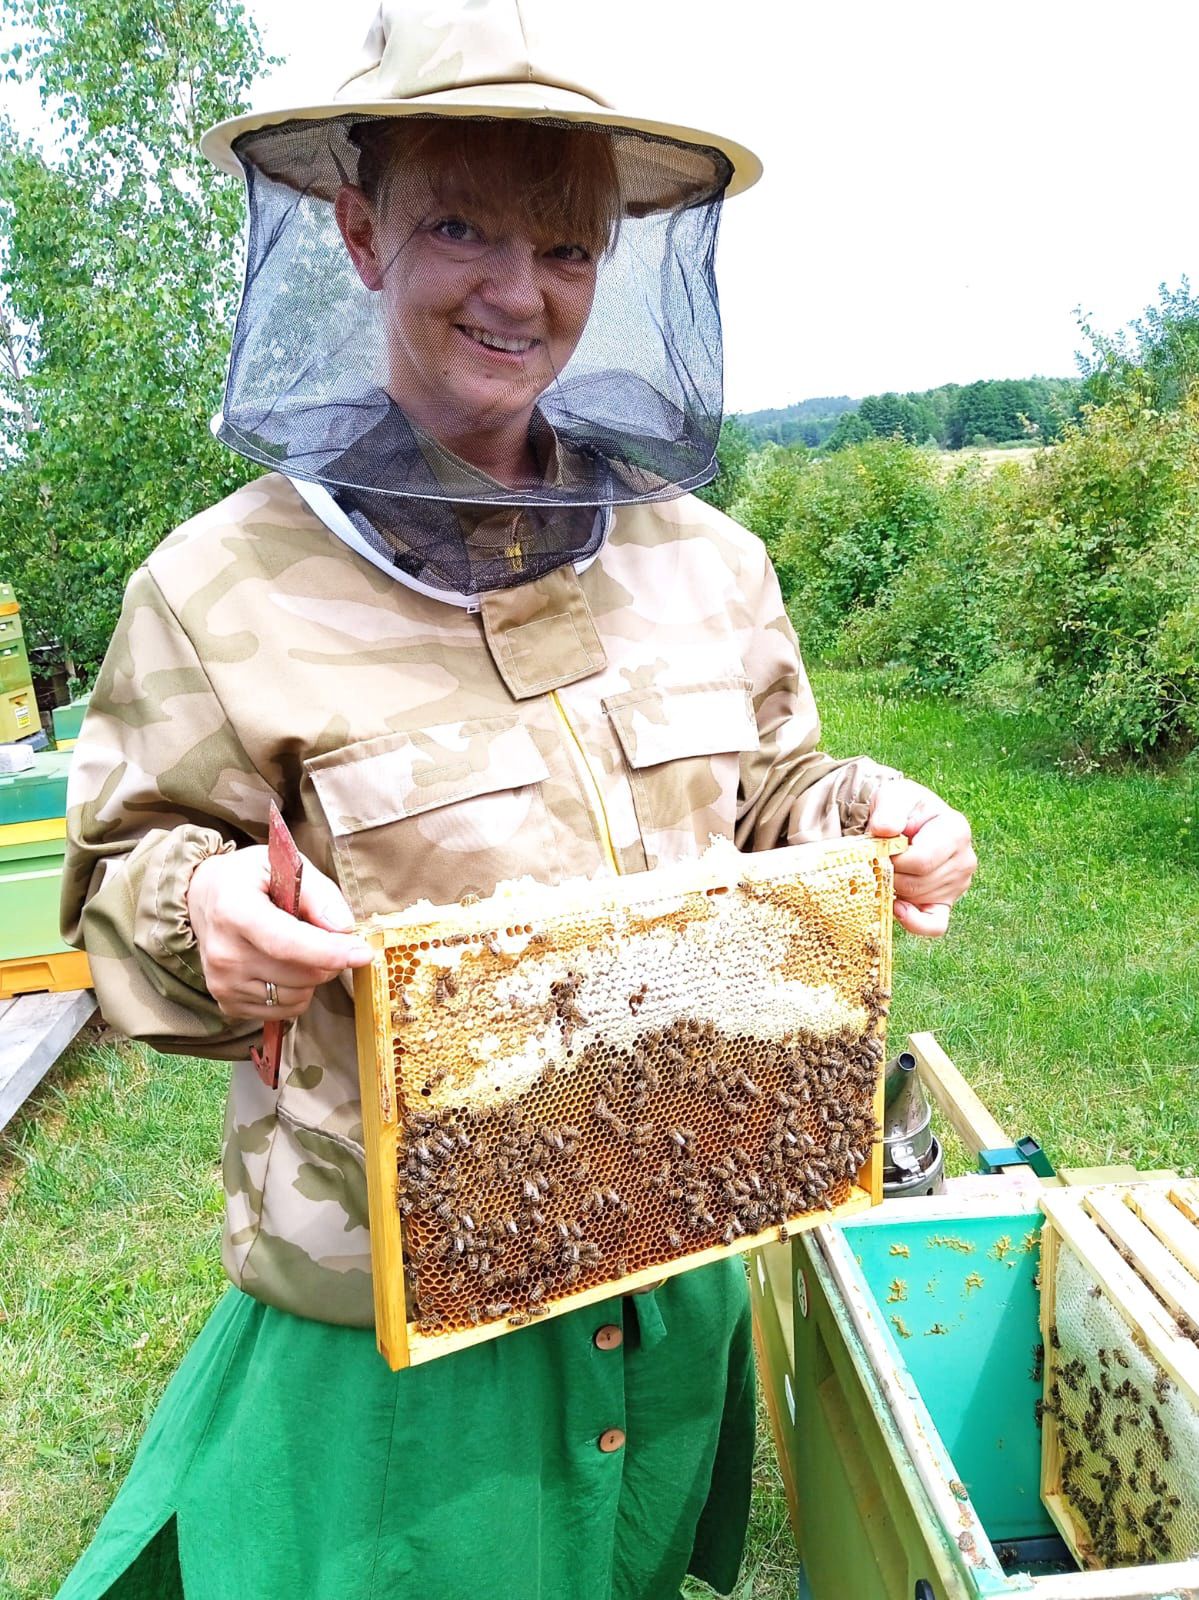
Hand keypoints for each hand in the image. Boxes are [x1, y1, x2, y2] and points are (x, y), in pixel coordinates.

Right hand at [187, 846, 372, 1019]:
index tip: (363, 953)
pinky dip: (297, 992)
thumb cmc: (249, 879)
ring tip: (297, 947)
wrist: (204, 898)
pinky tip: (284, 966)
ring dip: (314, 976)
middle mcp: (224, 953)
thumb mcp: (283, 865)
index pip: (287, 944)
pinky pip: (285, 1011)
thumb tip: (343, 928)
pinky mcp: (228, 1004)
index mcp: (235, 911)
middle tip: (322, 933)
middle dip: (329, 958)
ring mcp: (223, 983)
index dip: (330, 952)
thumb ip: (318, 893)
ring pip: (299, 996)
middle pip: (302, 974)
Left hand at [867, 779, 975, 937]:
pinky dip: (914, 923)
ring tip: (888, 869)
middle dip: (890, 875)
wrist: (898, 820)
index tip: (878, 848)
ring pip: (919, 900)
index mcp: (956, 829)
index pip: (921, 861)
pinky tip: (897, 908)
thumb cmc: (898, 807)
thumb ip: (888, 810)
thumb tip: (885, 830)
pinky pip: (934, 925)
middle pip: (918, 883)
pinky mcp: (946, 903)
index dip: (892, 860)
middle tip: (879, 860)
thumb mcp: (892, 796)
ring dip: (895, 889)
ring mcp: (958, 884)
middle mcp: (964, 858)